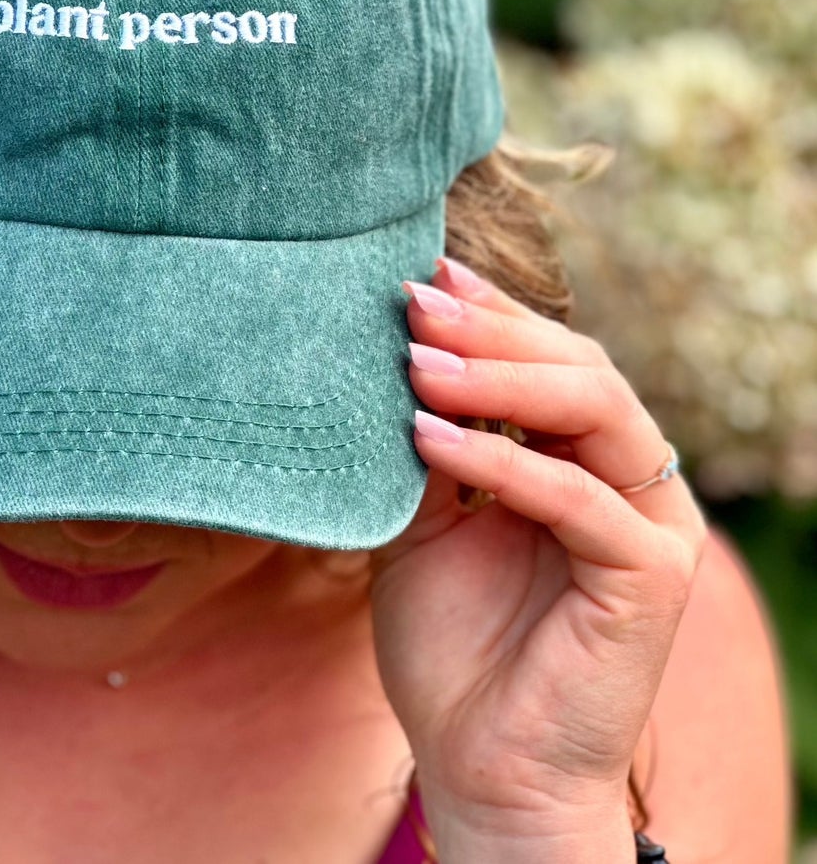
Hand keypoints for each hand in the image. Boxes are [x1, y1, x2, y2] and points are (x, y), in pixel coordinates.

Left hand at [368, 255, 708, 839]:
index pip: (551, 359)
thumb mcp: (419, 518)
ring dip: (499, 380)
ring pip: (597, 413)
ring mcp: (649, 528)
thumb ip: (420, 441)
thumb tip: (387, 346)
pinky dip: (502, 459)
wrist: (477, 764)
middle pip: (581, 369)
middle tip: (413, 303)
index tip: (422, 273)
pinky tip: (426, 436)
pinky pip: (577, 497)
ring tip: (415, 361)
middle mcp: (628, 481)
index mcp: (582, 459)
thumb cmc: (449, 641)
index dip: (491, 314)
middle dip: (493, 331)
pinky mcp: (649, 579)